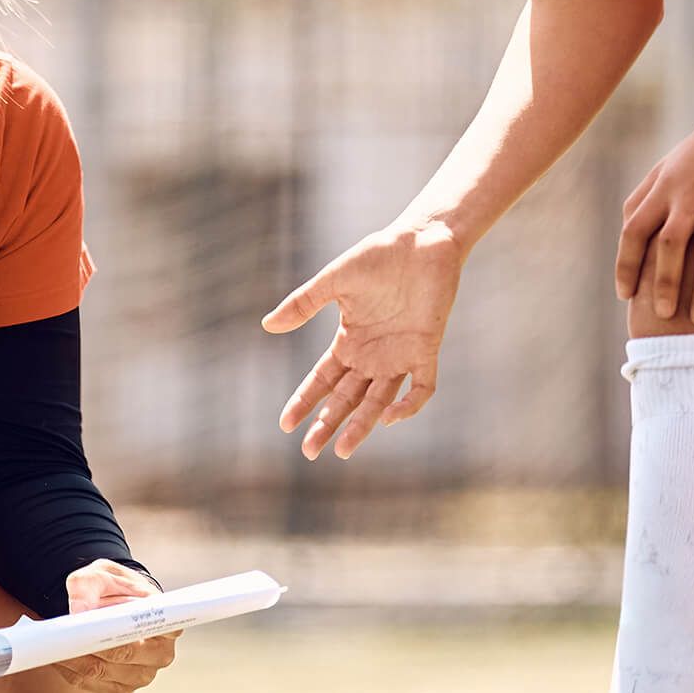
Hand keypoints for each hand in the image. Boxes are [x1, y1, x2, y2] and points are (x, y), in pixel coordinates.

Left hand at [55, 560, 176, 692]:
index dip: (127, 626)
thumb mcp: (101, 574)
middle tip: (64, 633)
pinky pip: (87, 681)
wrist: (111, 603)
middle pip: (123, 654)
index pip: (155, 629)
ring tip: (53, 640)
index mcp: (166, 623)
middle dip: (91, 643)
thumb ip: (88, 584)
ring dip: (74, 657)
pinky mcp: (117, 688)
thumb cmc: (112, 588)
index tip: (100, 622)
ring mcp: (139, 675)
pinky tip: (54, 653)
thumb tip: (78, 610)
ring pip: (101, 671)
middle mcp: (159, 654)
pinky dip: (68, 667)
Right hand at [262, 221, 464, 459]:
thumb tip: (267, 326)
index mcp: (349, 341)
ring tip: (343, 451)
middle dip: (326, 424)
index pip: (322, 380)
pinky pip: (420, 387)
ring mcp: (399, 356)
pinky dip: (408, 405)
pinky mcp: (425, 350)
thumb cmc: (377, 256)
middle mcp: (372, 355)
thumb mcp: (333, 282)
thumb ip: (304, 304)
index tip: (285, 424)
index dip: (304, 401)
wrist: (421, 241)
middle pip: (345, 399)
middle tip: (309, 452)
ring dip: (361, 426)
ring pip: (378, 402)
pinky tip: (388, 417)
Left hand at [616, 97, 693, 321]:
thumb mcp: (662, 171)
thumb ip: (642, 200)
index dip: (626, 265)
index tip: (623, 294)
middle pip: (667, 247)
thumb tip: (626, 230)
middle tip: (662, 314)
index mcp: (660, 190)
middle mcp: (686, 198)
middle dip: (663, 283)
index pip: (633, 232)